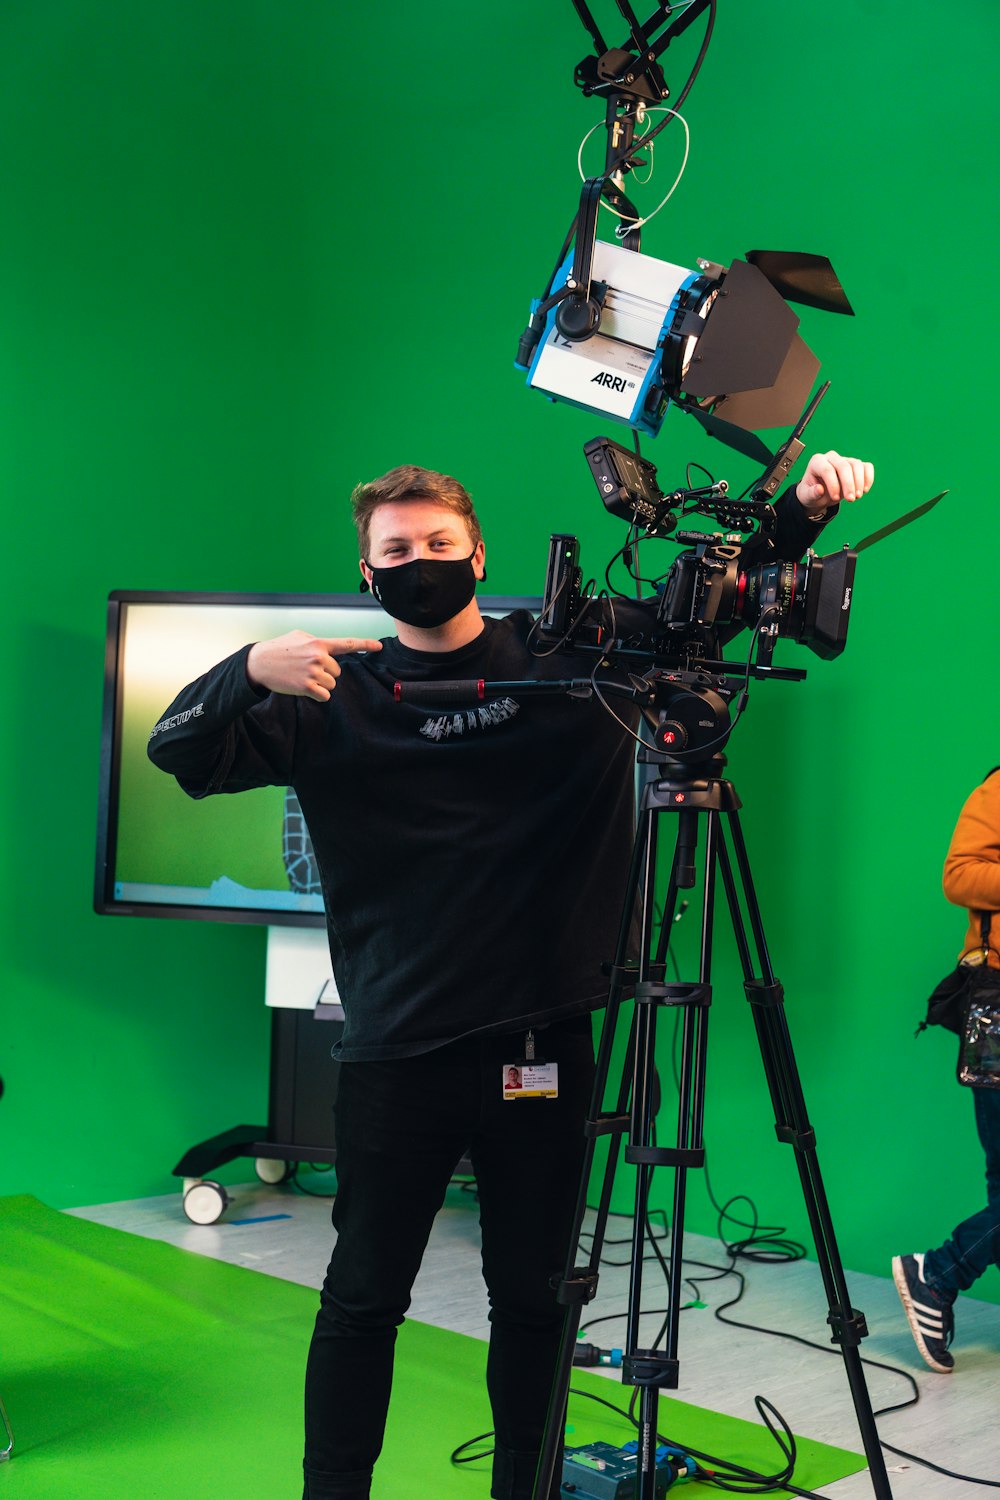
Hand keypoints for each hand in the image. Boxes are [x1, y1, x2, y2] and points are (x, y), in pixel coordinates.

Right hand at [246, 631, 381, 700]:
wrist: (259, 663)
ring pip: (331, 684)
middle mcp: (318, 656)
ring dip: (321, 684)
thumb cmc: (279, 648)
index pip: (346, 644)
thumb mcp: (299, 637)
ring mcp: (313, 672)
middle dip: (326, 672)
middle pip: (337, 671)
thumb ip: (317, 642)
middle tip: (307, 669)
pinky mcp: (306, 686)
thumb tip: (330, 649)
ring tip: (304, 677)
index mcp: (318, 643)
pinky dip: (318, 695)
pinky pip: (324, 695)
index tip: (378, 647)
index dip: (365, 645)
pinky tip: (304, 687)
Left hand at [796, 451, 873, 515]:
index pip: (827, 470)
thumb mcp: (807, 496)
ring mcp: (844, 459)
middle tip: (850, 500)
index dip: (833, 485)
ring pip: (856, 465)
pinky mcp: (855, 465)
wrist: (819, 494)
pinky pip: (866, 467)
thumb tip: (819, 489)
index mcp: (817, 462)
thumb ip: (811, 493)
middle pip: (844, 466)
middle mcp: (831, 457)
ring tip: (857, 496)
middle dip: (848, 484)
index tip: (835, 499)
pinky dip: (868, 478)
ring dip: (859, 482)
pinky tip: (865, 490)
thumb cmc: (812, 493)